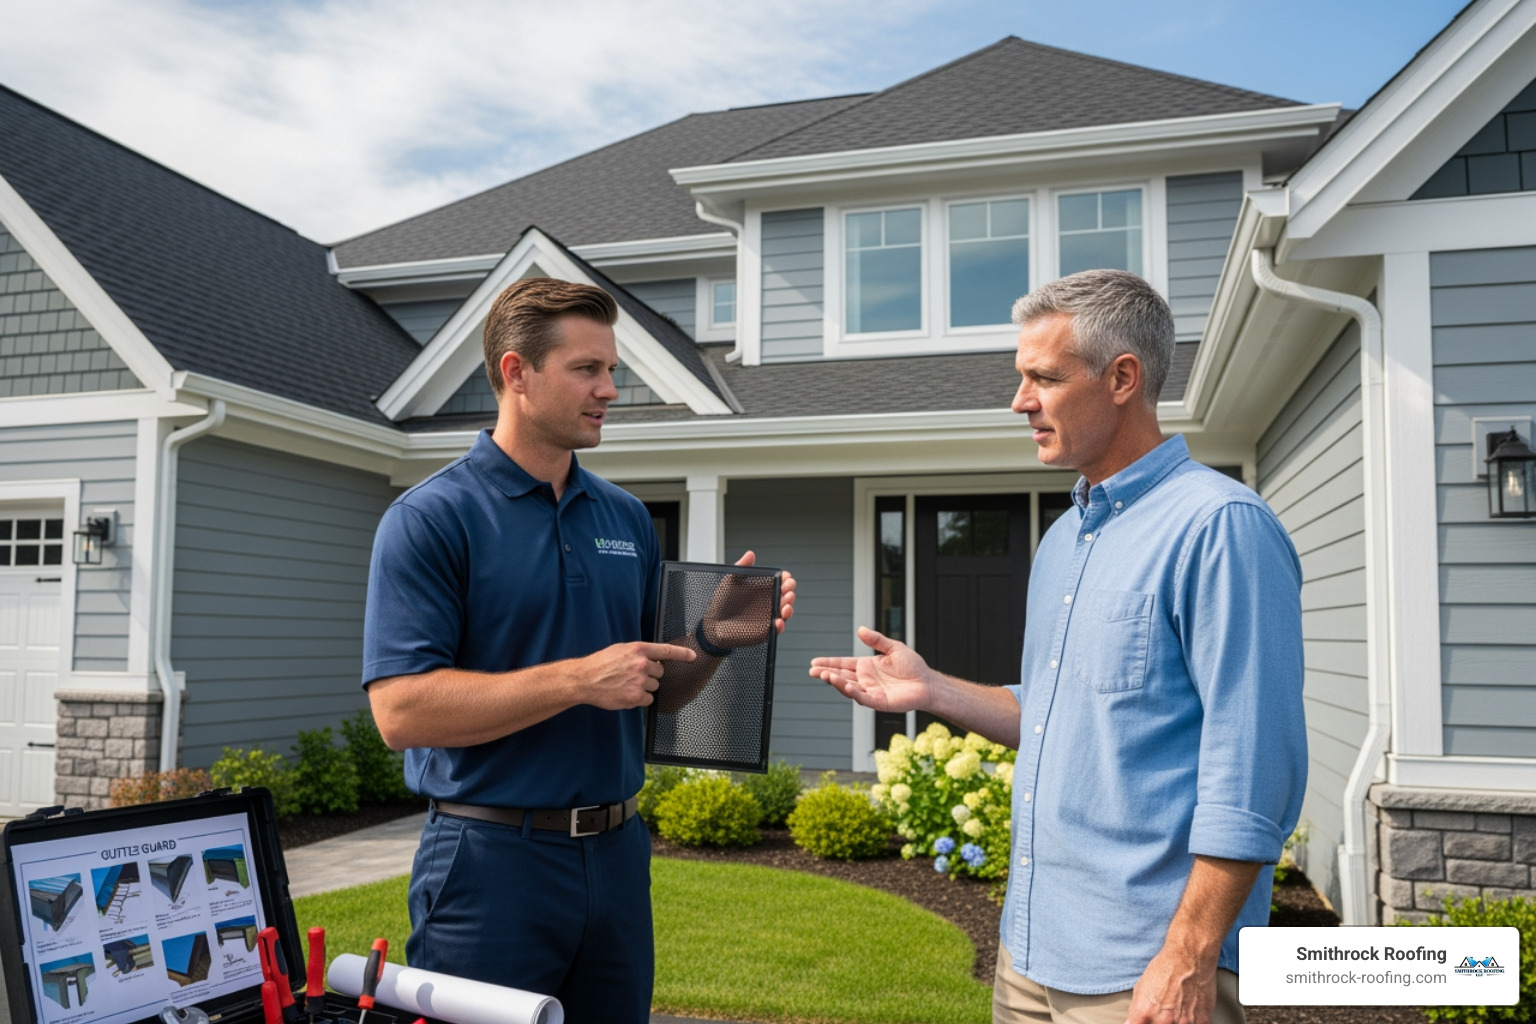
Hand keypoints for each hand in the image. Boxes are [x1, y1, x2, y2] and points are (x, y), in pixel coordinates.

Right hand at [579, 641, 695, 709]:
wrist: (585, 679)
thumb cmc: (600, 664)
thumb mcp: (620, 650)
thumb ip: (638, 653)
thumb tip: (651, 659)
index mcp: (638, 650)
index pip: (666, 650)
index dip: (682, 653)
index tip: (692, 656)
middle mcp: (642, 664)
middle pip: (659, 672)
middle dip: (649, 675)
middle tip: (632, 675)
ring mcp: (639, 681)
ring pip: (654, 687)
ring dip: (644, 688)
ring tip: (626, 684)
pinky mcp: (635, 697)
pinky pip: (648, 700)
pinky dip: (640, 700)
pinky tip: (626, 694)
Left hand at [727, 551, 795, 634]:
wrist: (713, 624)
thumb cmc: (722, 602)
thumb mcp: (731, 581)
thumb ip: (741, 567)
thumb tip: (750, 554)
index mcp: (764, 589)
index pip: (781, 582)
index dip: (786, 579)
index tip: (785, 577)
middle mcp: (768, 603)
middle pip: (786, 596)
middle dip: (789, 592)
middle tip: (786, 590)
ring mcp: (768, 617)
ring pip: (785, 613)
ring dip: (789, 608)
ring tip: (785, 606)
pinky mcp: (765, 631)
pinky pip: (776, 629)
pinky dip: (780, 626)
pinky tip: (777, 621)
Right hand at [809, 626, 933, 712]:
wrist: (928, 683)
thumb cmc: (914, 666)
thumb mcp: (894, 648)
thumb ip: (877, 640)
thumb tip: (860, 630)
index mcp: (867, 666)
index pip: (843, 664)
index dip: (829, 663)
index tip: (814, 661)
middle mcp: (866, 680)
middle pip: (842, 676)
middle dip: (826, 674)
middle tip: (812, 671)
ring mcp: (871, 691)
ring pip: (849, 688)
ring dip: (836, 682)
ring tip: (824, 676)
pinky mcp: (879, 702)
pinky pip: (863, 698)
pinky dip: (853, 692)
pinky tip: (845, 686)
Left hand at [1125, 946, 1216, 1023]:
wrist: (1190, 958)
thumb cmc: (1164, 969)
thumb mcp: (1140, 988)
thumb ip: (1135, 1011)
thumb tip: (1129, 1023)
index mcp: (1144, 1012)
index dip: (1142, 1023)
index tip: (1145, 1020)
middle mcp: (1164, 1021)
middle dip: (1159, 1022)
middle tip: (1164, 1014)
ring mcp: (1185, 1023)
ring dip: (1176, 1023)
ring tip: (1177, 1011)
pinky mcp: (1202, 1022)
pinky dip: (1191, 1023)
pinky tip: (1189, 1012)